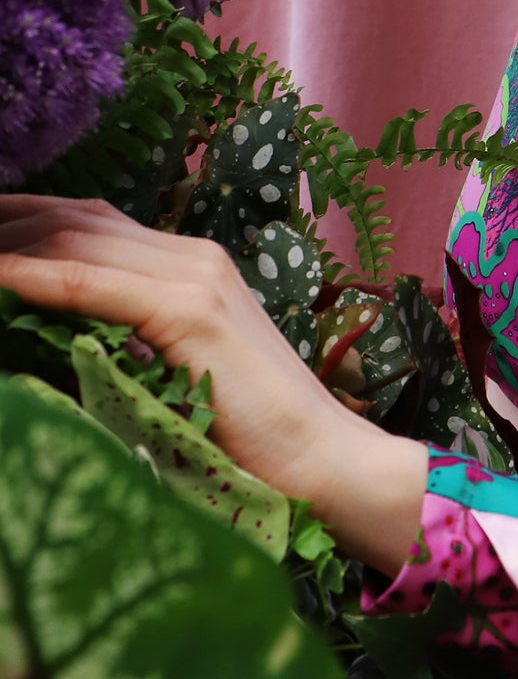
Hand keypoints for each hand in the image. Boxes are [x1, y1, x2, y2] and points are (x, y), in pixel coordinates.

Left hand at [0, 194, 426, 571]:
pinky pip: (89, 283)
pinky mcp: (193, 311)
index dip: (19, 220)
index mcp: (191, 265)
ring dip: (5, 243)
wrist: (325, 461)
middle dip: (2, 220)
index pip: (85, 222)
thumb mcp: (175, 376)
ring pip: (73, 239)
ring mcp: (196, 276)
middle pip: (72, 217)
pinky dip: (31, 276)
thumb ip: (126, 342)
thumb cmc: (251, 440)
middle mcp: (193, 255)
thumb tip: (53, 340)